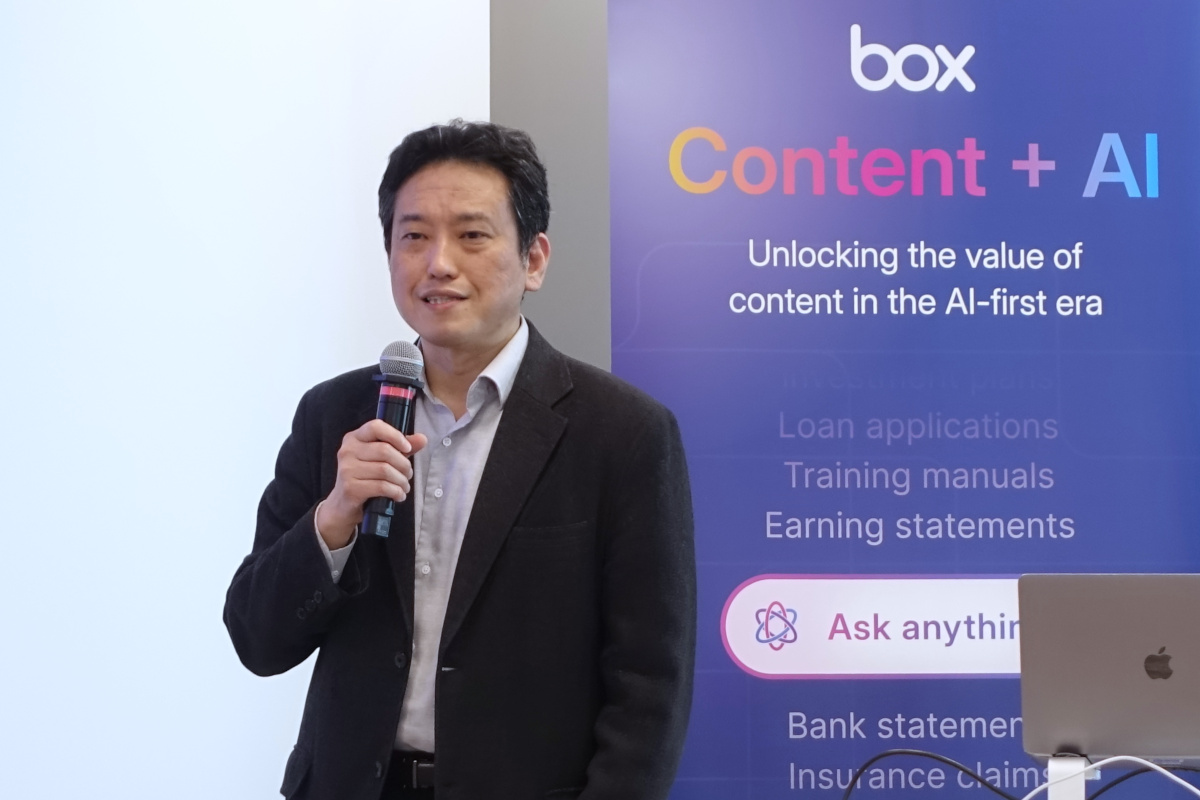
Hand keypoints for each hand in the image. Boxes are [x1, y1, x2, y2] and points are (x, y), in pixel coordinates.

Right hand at [316, 420, 427, 548]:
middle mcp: (347, 451)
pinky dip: (396, 492)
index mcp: (354, 438)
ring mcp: (347, 470)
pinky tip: (399, 495)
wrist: (343, 505)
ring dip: (401, 480)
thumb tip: (422, 439)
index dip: (395, 436)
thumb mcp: (381, 459)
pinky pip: (382, 487)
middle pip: (385, 450)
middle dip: (404, 464)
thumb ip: (401, 448)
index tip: (408, 448)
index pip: (375, 427)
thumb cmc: (364, 478)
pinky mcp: (350, 488)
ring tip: (404, 486)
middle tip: (408, 474)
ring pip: (385, 470)